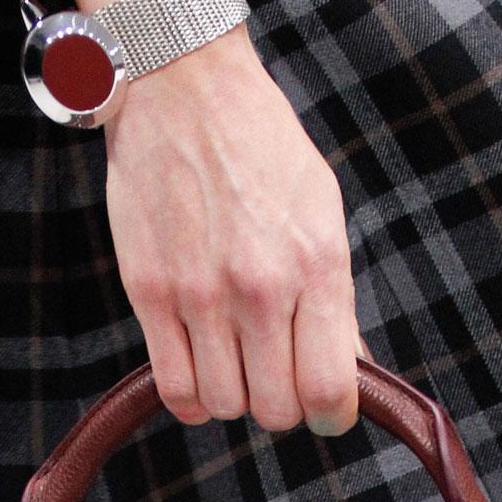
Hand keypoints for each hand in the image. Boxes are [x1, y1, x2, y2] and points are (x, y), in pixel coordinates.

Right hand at [63, 0, 364, 435]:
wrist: (182, 86)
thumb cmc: (260, 146)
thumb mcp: (322, 211)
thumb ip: (335, 298)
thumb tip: (352, 372)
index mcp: (316, 264)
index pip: (331, 390)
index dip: (332, 414)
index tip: (326, 406)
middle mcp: (259, 287)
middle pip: (276, 410)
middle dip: (281, 404)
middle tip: (276, 374)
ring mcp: (199, 293)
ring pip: (224, 405)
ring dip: (233, 396)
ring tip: (235, 360)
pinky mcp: (149, 292)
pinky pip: (173, 389)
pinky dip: (190, 396)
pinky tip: (200, 368)